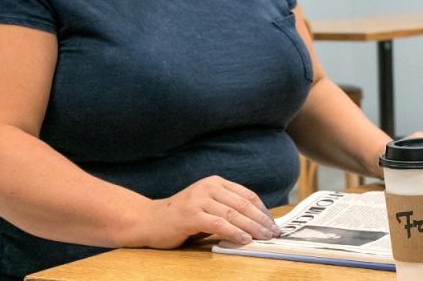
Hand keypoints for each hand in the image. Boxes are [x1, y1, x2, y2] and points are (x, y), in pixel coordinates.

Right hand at [139, 176, 280, 247]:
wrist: (148, 220)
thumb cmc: (181, 217)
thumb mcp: (207, 205)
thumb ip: (227, 208)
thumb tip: (257, 223)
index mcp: (216, 182)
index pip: (247, 195)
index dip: (263, 210)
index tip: (273, 223)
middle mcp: (209, 187)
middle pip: (243, 204)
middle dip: (261, 220)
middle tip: (274, 233)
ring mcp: (199, 199)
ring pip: (233, 214)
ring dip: (252, 227)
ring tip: (264, 238)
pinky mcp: (191, 215)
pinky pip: (219, 224)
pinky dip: (235, 232)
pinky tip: (245, 240)